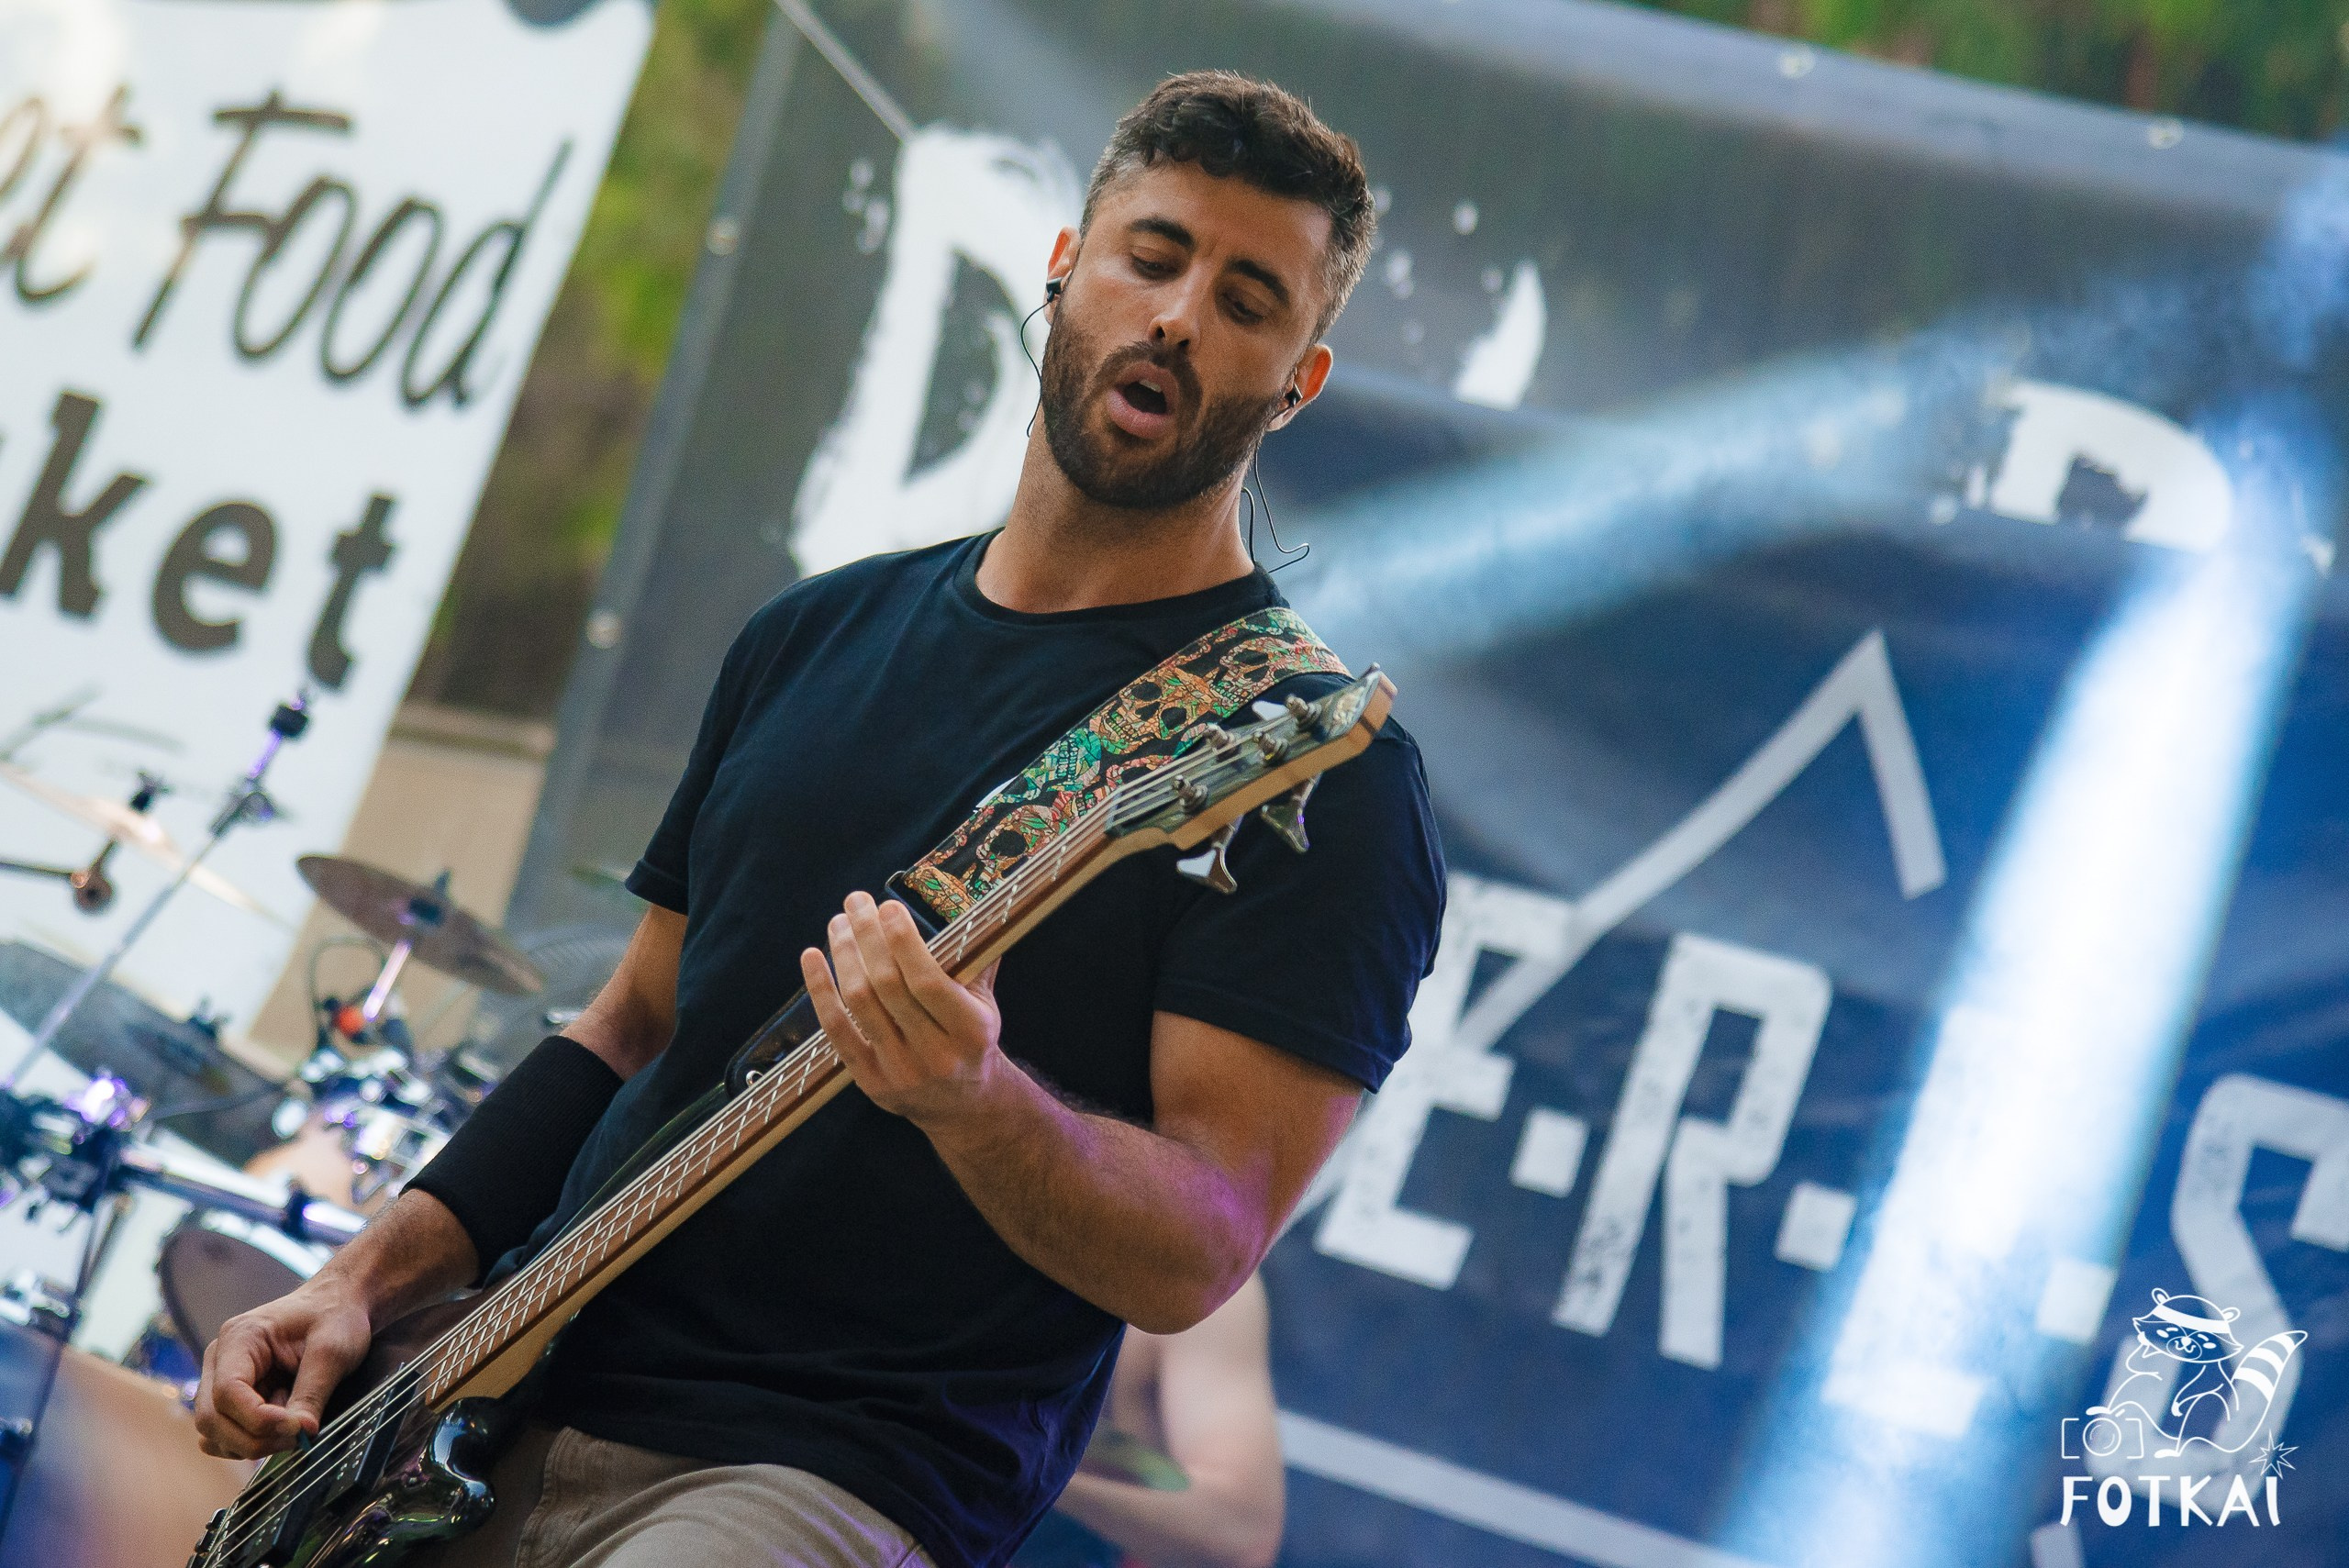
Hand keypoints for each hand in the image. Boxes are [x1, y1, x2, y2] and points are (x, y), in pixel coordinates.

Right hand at [192, 1274, 373, 1458]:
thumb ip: (312, 1393)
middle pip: (211, 1418)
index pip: (227, 1392)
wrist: (337, 1304)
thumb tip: (301, 1433)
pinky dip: (252, 1440)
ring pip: (214, 1432)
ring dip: (252, 1443)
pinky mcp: (232, 1398)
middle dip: (254, 1438)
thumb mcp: (333, 1350)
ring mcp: (222, 1379)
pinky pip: (226, 1434)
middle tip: (298, 1438)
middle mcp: (220, 1359)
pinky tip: (284, 1424)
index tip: (297, 1428)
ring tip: (294, 1427)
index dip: (258, 1419)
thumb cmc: (335, 1316)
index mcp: (240, 1337)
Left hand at [801, 890, 1004, 1130]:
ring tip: (839, 923)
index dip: (903, 941)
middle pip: (888, 986)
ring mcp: (899, 1070)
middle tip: (857, 902)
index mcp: (970, 1030)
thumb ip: (975, 959)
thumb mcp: (986, 1004)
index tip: (888, 907)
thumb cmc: (971, 1039)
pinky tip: (812, 957)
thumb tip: (968, 905)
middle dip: (867, 936)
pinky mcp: (869, 1081)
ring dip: (844, 955)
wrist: (962, 1106)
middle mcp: (935, 1054)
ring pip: (860, 1003)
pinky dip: (820, 990)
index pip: (928, 981)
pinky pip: (836, 1030)